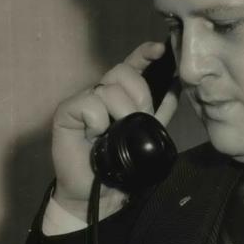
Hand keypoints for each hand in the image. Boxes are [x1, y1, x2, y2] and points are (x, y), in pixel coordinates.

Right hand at [51, 41, 179, 220]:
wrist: (98, 194)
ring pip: (109, 88)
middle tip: (138, 121)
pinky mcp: (67, 112)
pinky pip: (90, 103)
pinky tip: (95, 135)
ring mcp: (83, 101)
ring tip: (115, 133)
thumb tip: (176, 87)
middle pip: (123, 73)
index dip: (144, 54)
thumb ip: (160, 113)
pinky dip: (97, 120)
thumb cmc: (120, 168)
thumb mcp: (147, 136)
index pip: (132, 66)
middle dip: (139, 96)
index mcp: (121, 97)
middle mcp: (102, 95)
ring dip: (120, 111)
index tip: (160, 50)